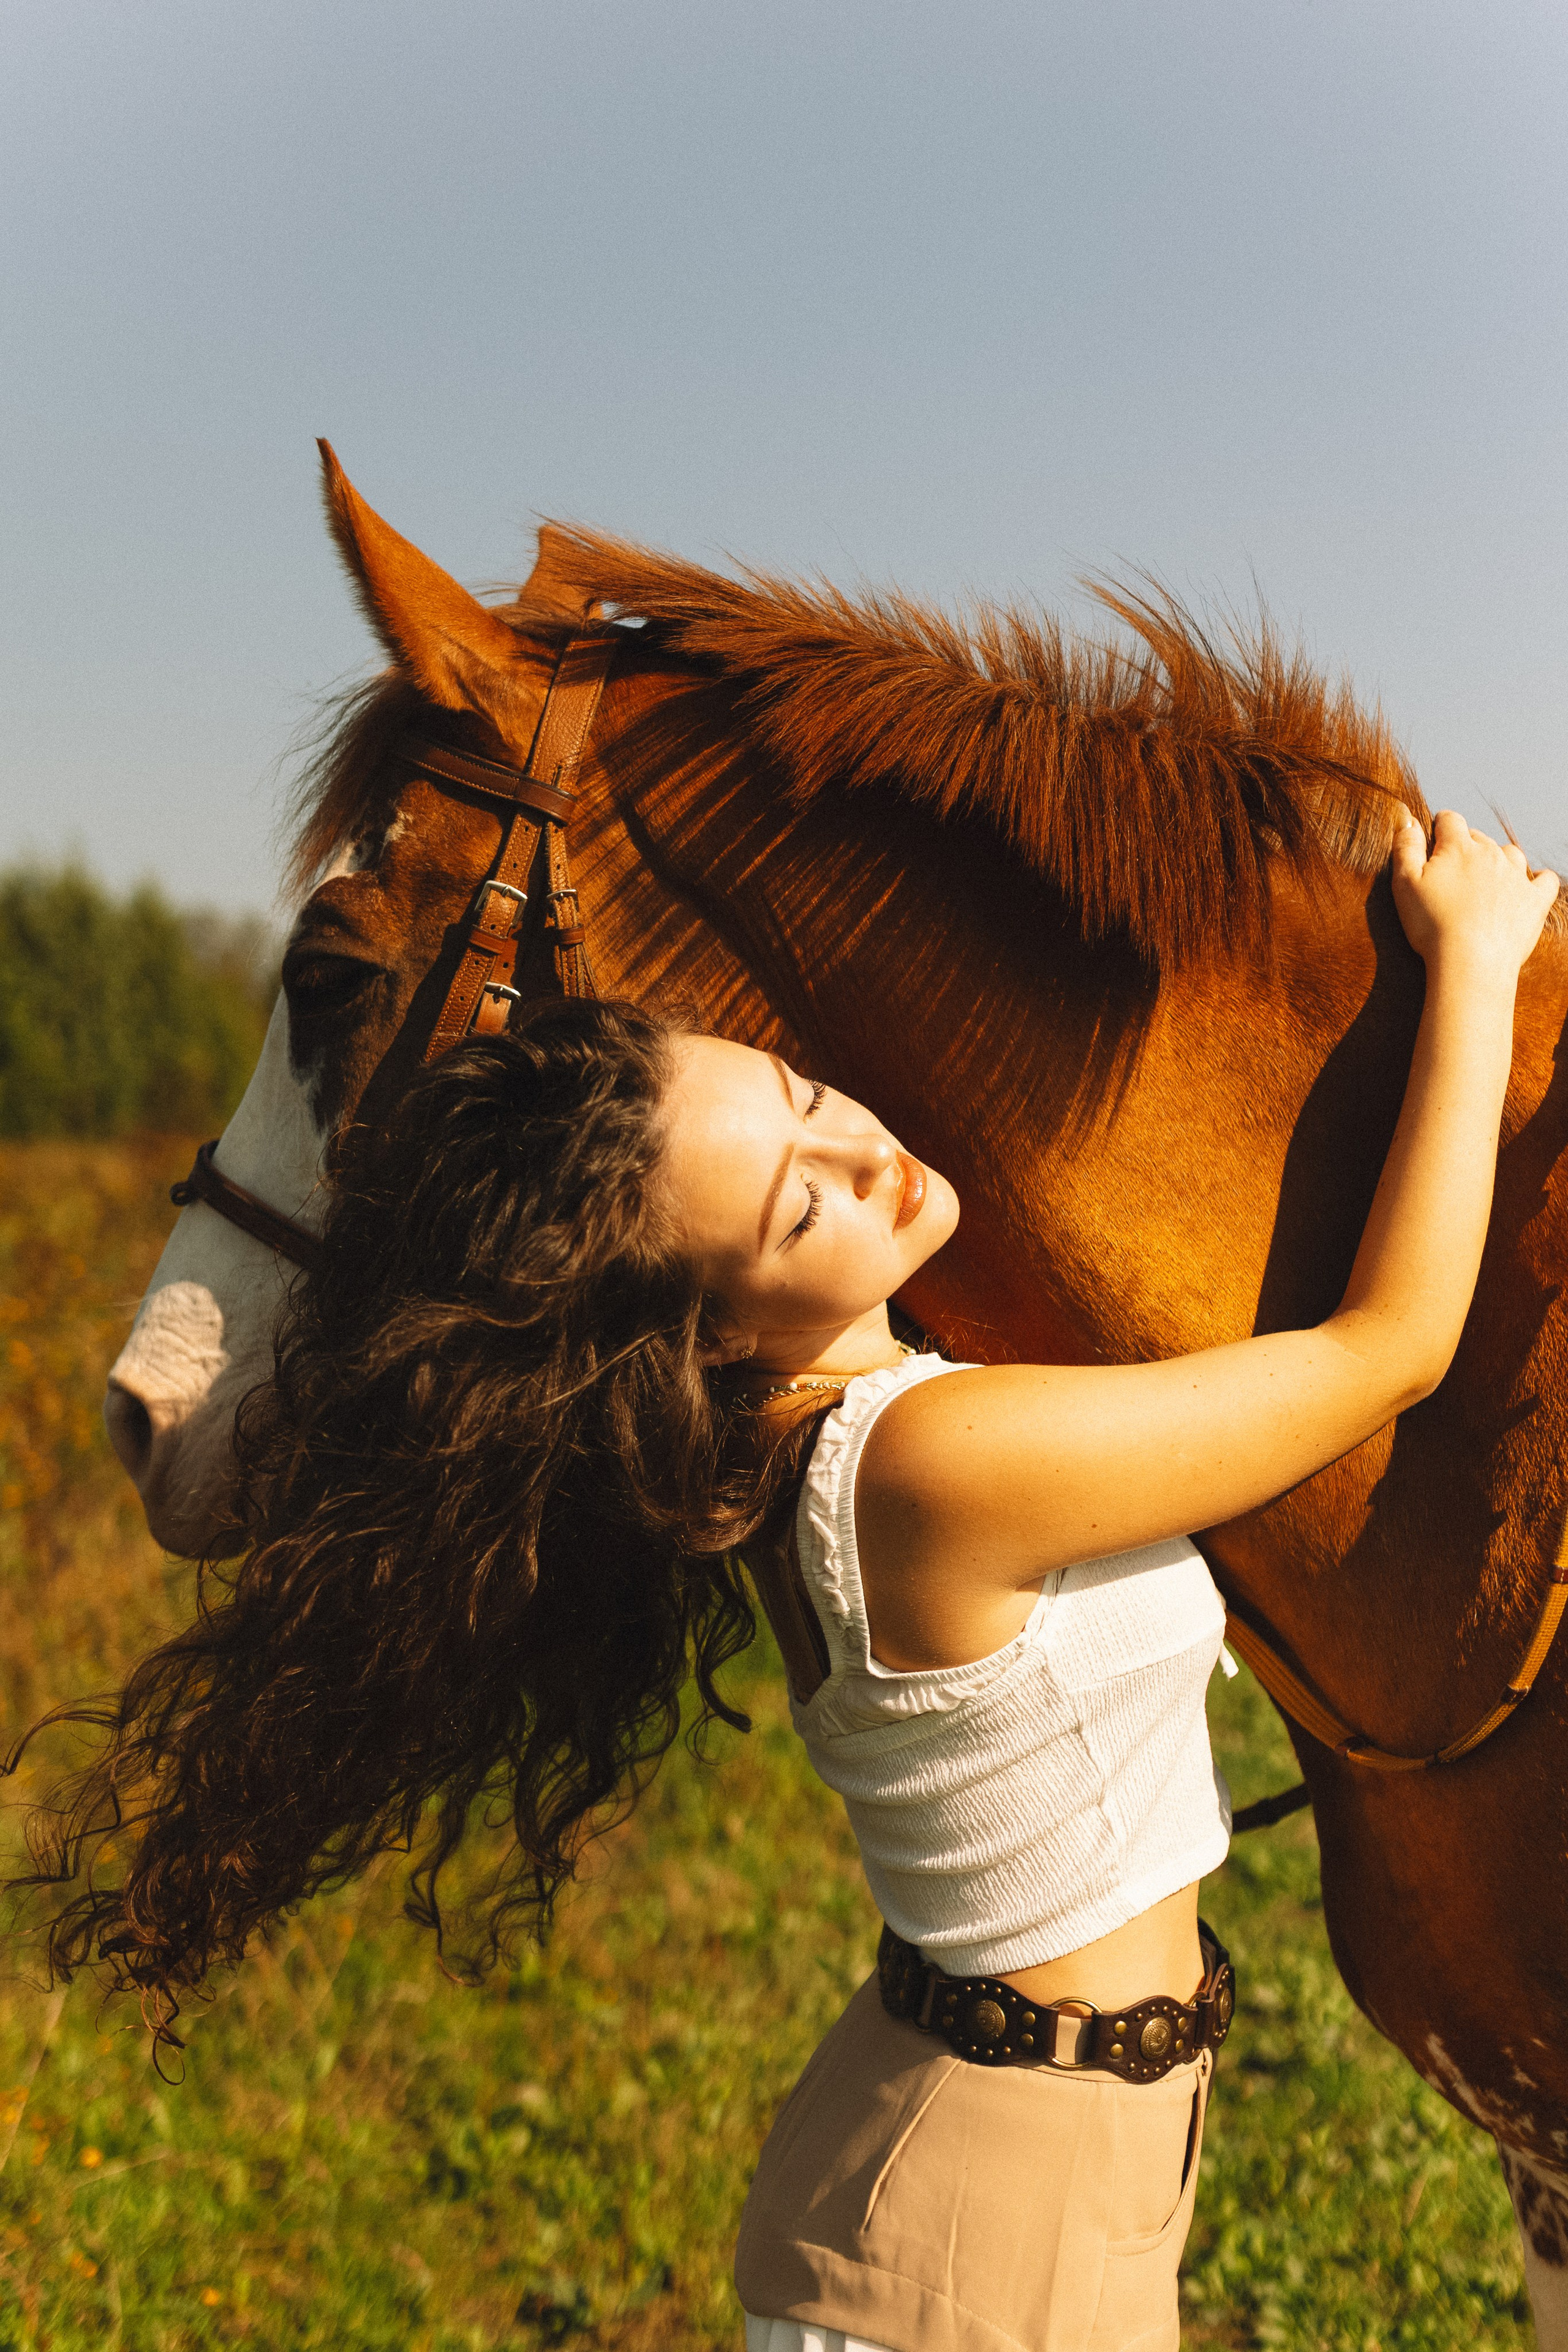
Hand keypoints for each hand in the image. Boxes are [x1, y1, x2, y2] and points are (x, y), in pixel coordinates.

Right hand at [1390, 810, 1557, 982]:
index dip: (1439, 827)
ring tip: (1484, 880)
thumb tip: (1407, 819)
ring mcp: (1517, 876)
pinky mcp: (1535, 900)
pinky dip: (1537, 880)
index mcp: (1459, 847)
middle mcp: (1492, 854)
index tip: (1433, 840)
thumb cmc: (1432, 926)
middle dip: (1465, 848)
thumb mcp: (1405, 884)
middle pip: (1479, 837)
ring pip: (1509, 854)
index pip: (1450, 821)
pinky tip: (1526, 887)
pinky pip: (1544, 880)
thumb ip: (1405, 847)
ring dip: (1497, 860)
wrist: (1471, 963)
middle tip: (1451, 874)